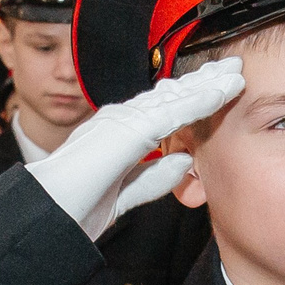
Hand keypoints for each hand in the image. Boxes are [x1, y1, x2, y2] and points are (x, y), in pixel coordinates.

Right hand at [32, 58, 243, 228]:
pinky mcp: (130, 129)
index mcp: (117, 134)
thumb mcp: (124, 193)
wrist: (49, 213)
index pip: (161, 110)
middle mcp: (120, 120)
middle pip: (170, 95)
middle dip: (203, 82)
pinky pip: (174, 111)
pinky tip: (222, 91)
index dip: (191, 98)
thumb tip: (183, 163)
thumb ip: (152, 178)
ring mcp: (123, 120)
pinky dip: (201, 99)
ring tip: (235, 73)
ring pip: (175, 97)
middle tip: (232, 70)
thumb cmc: (74, 207)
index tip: (217, 90)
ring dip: (208, 84)